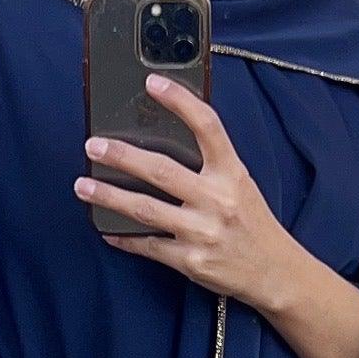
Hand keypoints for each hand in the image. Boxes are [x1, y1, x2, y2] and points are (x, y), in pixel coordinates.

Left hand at [74, 77, 295, 312]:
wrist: (275, 273)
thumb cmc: (253, 225)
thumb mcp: (241, 186)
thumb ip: (210, 166)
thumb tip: (163, 142)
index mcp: (232, 174)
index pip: (207, 127)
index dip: (180, 102)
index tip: (152, 84)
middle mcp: (217, 200)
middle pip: (161, 170)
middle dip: (122, 156)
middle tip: (94, 145)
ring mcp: (202, 232)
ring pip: (145, 209)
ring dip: (108, 196)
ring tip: (83, 185)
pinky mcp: (190, 261)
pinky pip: (148, 246)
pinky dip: (124, 238)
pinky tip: (106, 229)